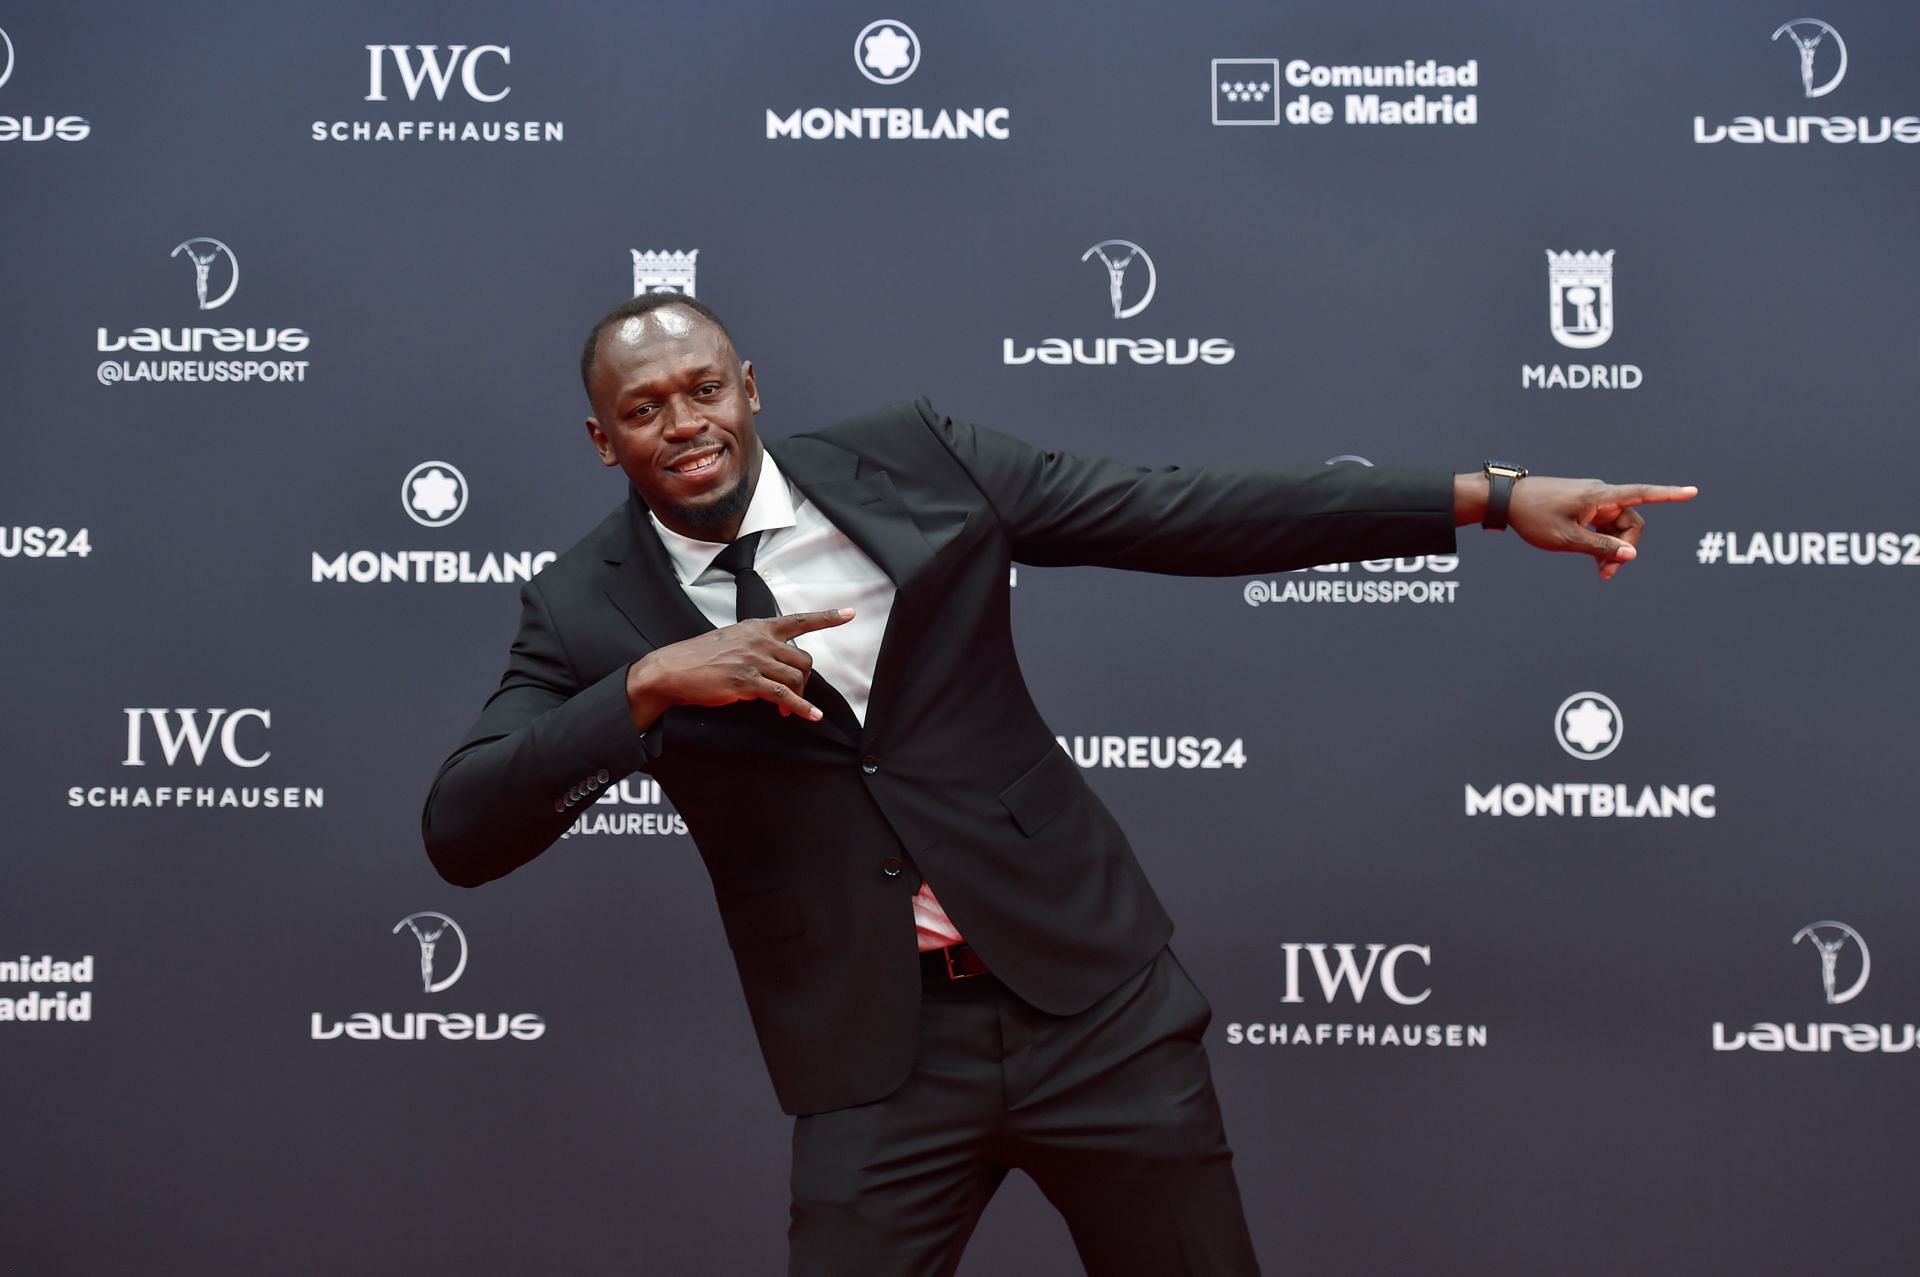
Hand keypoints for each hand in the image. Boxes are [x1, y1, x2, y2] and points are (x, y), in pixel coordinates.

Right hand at [625, 609, 854, 728]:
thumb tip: (775, 668)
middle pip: (803, 658)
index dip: (828, 616)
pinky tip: (809, 716)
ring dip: (798, 697)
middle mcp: (759, 639)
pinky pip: (783, 695)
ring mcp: (753, 659)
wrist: (671, 670)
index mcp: (757, 627)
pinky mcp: (746, 681)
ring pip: (795, 677)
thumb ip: (757, 649)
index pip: (799, 620)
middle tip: (794, 695)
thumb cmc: (699, 658)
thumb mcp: (732, 642)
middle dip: (804, 680)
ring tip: (788, 709)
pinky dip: (801, 707)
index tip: (850, 612)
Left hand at [1506, 477, 1698, 580]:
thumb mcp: (1567, 539)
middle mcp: (1600, 494)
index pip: (1642, 494)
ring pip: (1616, 527)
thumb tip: (1631, 555)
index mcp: (1600, 496)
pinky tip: (1594, 560)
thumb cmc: (1534, 516)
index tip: (1693, 492)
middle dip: (1625, 548)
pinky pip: (1603, 525)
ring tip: (1599, 573)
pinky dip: (1602, 542)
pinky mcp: (1583, 506)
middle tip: (1606, 574)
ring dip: (1612, 549)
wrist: (1505, 500)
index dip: (1669, 496)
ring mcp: (1592, 500)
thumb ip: (1601, 548)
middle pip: (1630, 522)